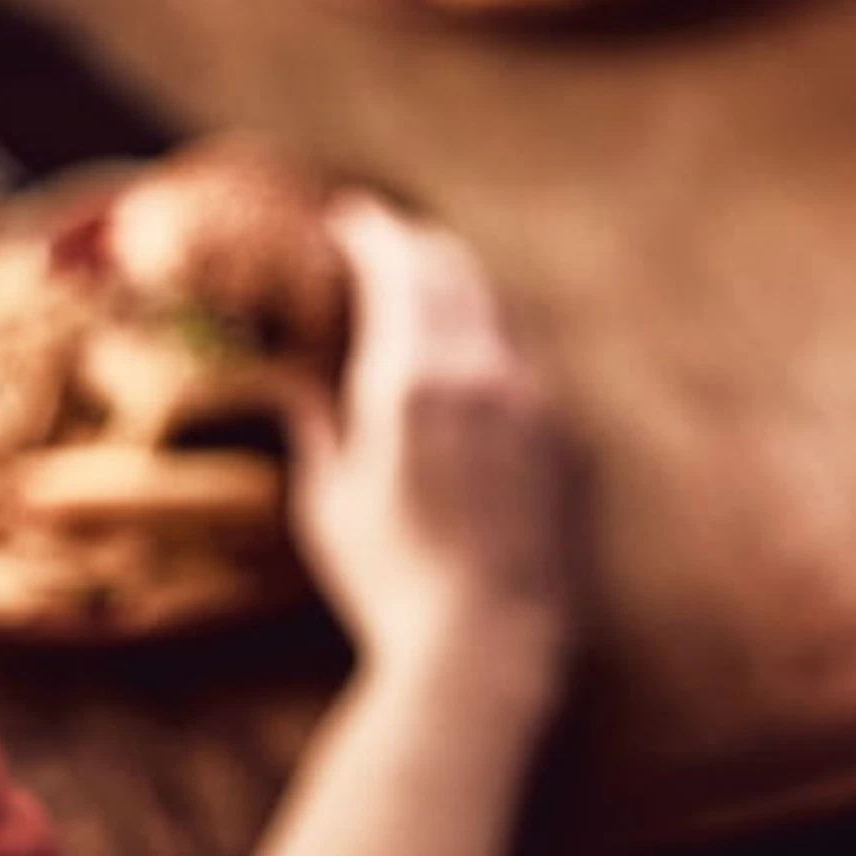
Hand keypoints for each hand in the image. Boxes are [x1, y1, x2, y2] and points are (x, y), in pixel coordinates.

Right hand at [280, 198, 581, 677]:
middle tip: (386, 238)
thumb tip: (289, 381)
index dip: (372, 234)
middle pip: (452, 270)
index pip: (395, 271)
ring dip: (460, 279)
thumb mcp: (328, 503)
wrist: (488, 638)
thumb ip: (314, 427)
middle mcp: (479, 371)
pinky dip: (495, 329)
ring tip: (430, 279)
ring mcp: (533, 397)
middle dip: (416, 245)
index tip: (350, 216)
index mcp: (410, 379)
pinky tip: (480, 347)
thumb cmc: (388, 580)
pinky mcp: (566, 431)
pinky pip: (529, 352)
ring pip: (498, 305)